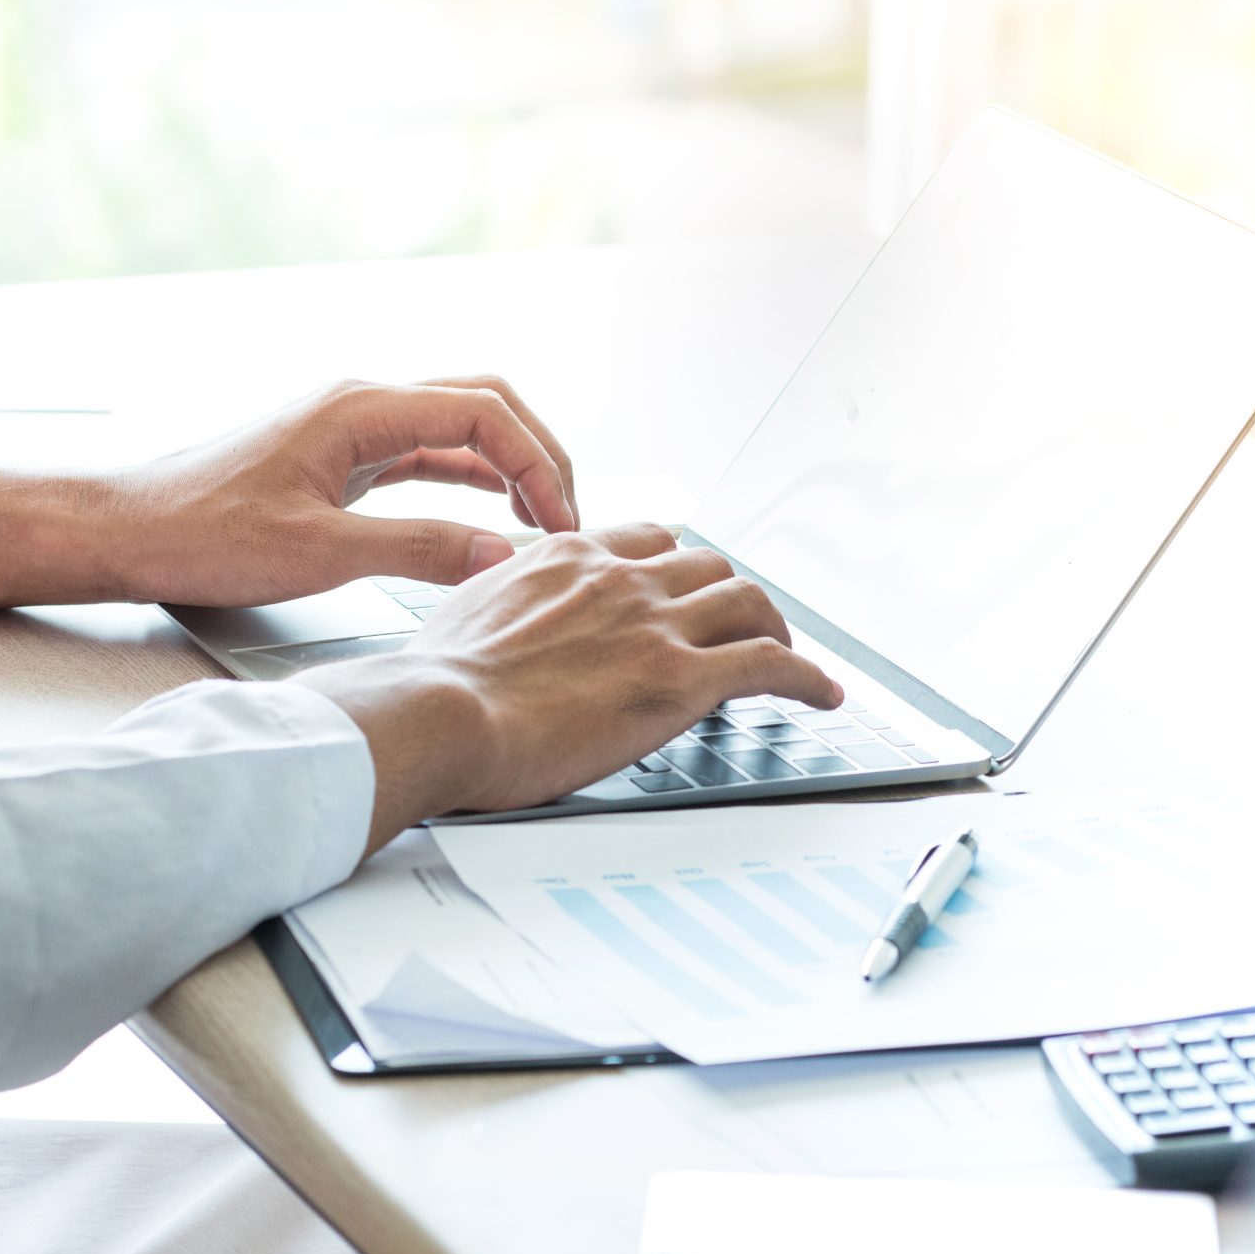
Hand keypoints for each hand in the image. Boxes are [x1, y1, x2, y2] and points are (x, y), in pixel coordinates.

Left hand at [98, 375, 577, 605]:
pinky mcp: (338, 459)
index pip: (484, 412)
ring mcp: (350, 429)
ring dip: (508, 467)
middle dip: (539, 454)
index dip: (540, 463)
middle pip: (483, 404)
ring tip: (544, 523)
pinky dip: (469, 480)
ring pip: (457, 428)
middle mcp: (361, 405)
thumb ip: (416, 551)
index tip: (562, 523)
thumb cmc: (199, 534)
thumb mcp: (317, 554)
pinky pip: (425, 455)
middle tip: (570, 519)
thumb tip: (501, 556)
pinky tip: (489, 516)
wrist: (124, 530)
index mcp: (360, 409)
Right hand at [297, 525, 843, 848]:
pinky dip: (807, 677)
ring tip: (789, 658)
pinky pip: (770, 664)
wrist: (438, 713)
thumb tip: (496, 626)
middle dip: (730, 596)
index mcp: (565, 558)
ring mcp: (654, 624)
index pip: (646, 540)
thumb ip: (501, 608)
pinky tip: (821, 694)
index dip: (674, 567)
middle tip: (740, 627)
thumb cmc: (433, 684)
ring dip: (777, 630)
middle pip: (707, 565)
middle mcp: (618, 578)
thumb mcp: (464, 617)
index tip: (682, 589)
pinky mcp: (681, 679)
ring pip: (748, 601)